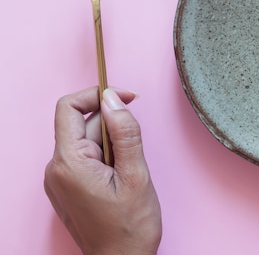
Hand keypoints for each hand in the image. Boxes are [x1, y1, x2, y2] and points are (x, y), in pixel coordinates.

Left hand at [44, 87, 161, 254]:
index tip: (126, 98)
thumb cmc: (129, 228)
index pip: (69, 107)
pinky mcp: (67, 186)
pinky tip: (120, 177)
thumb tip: (114, 99)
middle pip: (82, 123)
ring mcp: (59, 179)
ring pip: (86, 140)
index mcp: (69, 163)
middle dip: (112, 126)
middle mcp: (56, 169)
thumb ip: (125, 133)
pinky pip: (85, 156)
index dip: (98, 95)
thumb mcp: (136, 175)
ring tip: (128, 171)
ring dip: (111, 144)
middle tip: (135, 149)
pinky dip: (106, 156)